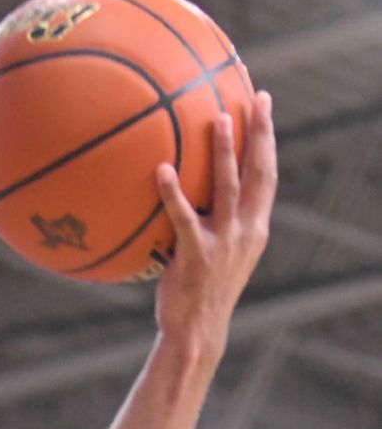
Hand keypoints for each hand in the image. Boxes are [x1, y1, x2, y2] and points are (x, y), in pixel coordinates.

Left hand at [154, 89, 276, 354]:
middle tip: (256, 97)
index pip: (266, 175)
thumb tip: (190, 190)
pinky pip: (183, 217)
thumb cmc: (200, 291)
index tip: (263, 106)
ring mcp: (224, 243)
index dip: (267, 139)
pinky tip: (160, 170)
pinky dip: (172, 193)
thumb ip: (215, 223)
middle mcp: (246, 231)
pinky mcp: (196, 255)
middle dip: (260, 133)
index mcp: (254, 228)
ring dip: (224, 152)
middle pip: (258, 172)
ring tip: (218, 119)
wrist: (197, 331)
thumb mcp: (218, 254)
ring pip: (227, 187)